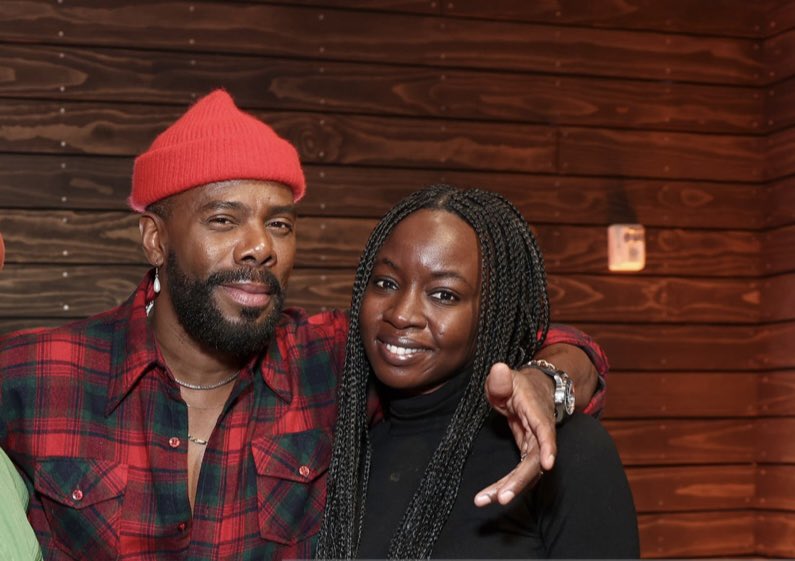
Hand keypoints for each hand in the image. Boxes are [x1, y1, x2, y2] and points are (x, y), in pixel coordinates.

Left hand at [474, 362, 555, 506]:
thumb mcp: (506, 378)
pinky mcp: (527, 455)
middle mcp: (539, 434)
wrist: (532, 391)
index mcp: (536, 413)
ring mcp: (534, 447)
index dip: (547, 447)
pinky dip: (504, 485)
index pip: (545, 431)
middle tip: (501, 498)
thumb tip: (499, 369)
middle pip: (534, 462)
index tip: (547, 465)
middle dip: (519, 481)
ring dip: (508, 488)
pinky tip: (487, 497)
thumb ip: (500, 379)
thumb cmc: (518, 385)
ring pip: (526, 472)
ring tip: (483, 501)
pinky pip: (518, 473)